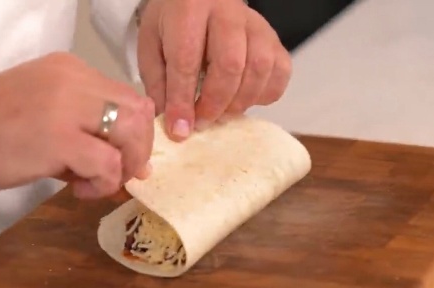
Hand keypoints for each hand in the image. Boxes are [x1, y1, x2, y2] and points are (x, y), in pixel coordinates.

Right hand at [0, 52, 154, 199]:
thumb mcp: (43, 115)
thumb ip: (81, 132)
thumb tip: (119, 167)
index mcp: (72, 71)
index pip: (127, 97)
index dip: (135, 133)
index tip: (122, 159)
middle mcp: (75, 80)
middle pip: (139, 112)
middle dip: (138, 150)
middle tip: (118, 176)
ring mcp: (68, 106)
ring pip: (131, 133)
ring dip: (125, 166)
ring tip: (96, 183)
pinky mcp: (59, 138)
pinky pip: (108, 163)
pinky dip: (104, 183)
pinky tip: (80, 191)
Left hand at [137, 0, 291, 140]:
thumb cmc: (173, 23)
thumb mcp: (152, 46)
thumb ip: (160, 84)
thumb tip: (176, 125)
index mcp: (189, 9)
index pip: (187, 60)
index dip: (183, 101)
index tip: (179, 129)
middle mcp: (227, 12)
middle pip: (230, 65)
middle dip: (215, 103)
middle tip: (202, 122)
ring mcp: (256, 24)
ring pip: (260, 69)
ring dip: (240, 102)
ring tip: (222, 113)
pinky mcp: (273, 38)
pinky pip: (281, 72)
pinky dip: (265, 95)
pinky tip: (245, 99)